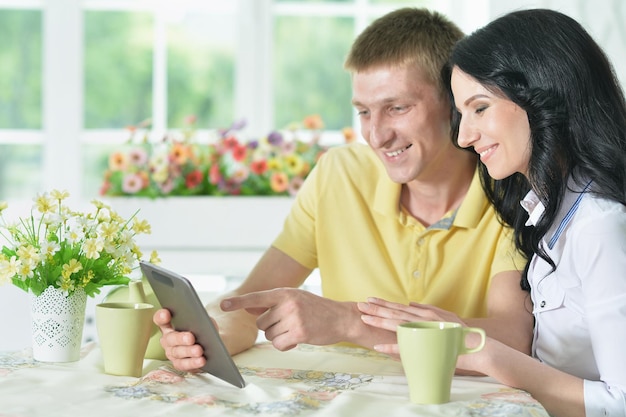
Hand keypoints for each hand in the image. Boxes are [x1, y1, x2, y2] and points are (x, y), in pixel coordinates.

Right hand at [153, 308, 206, 371]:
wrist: (210, 348)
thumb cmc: (202, 332)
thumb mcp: (203, 322)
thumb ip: (201, 319)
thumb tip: (202, 322)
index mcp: (170, 326)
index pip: (161, 320)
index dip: (161, 317)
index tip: (166, 314)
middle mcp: (168, 339)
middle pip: (170, 338)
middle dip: (180, 338)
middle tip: (190, 338)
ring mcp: (172, 352)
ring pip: (177, 352)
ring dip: (188, 351)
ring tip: (199, 350)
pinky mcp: (179, 364)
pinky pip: (183, 364)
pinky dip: (192, 363)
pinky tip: (201, 360)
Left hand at [221, 288, 362, 350]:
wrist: (341, 317)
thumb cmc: (316, 309)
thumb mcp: (295, 299)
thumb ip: (272, 304)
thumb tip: (248, 309)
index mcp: (284, 292)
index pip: (256, 298)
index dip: (238, 302)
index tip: (222, 305)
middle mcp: (287, 303)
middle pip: (260, 323)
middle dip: (271, 327)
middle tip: (289, 323)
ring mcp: (293, 318)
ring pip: (269, 335)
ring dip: (279, 336)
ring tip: (296, 329)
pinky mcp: (299, 333)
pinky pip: (278, 344)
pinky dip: (286, 345)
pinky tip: (298, 339)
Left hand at [357, 297, 465, 357]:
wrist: (478, 347)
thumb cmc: (460, 333)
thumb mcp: (443, 316)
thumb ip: (426, 309)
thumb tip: (410, 302)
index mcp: (424, 314)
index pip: (399, 307)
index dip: (384, 303)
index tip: (369, 300)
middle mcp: (423, 319)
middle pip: (394, 313)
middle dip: (376, 309)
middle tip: (359, 305)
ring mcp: (424, 331)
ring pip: (397, 325)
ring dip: (379, 322)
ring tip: (364, 318)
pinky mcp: (427, 345)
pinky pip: (405, 346)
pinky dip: (391, 346)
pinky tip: (378, 346)